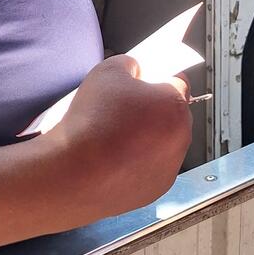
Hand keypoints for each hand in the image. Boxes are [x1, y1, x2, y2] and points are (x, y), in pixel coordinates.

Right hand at [35, 55, 191, 226]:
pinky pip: (151, 169)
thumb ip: (129, 64)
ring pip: (163, 144)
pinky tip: (114, 160)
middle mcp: (180, 139)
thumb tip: (135, 70)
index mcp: (174, 105)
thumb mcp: (107, 71)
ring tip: (115, 138)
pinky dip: (138, 164)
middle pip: (173, 115)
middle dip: (154, 110)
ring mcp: (169, 168)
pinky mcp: (155, 190)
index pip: (179, 82)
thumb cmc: (92, 123)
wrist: (73, 173)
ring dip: (147, 139)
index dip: (160, 78)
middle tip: (125, 110)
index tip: (146, 81)